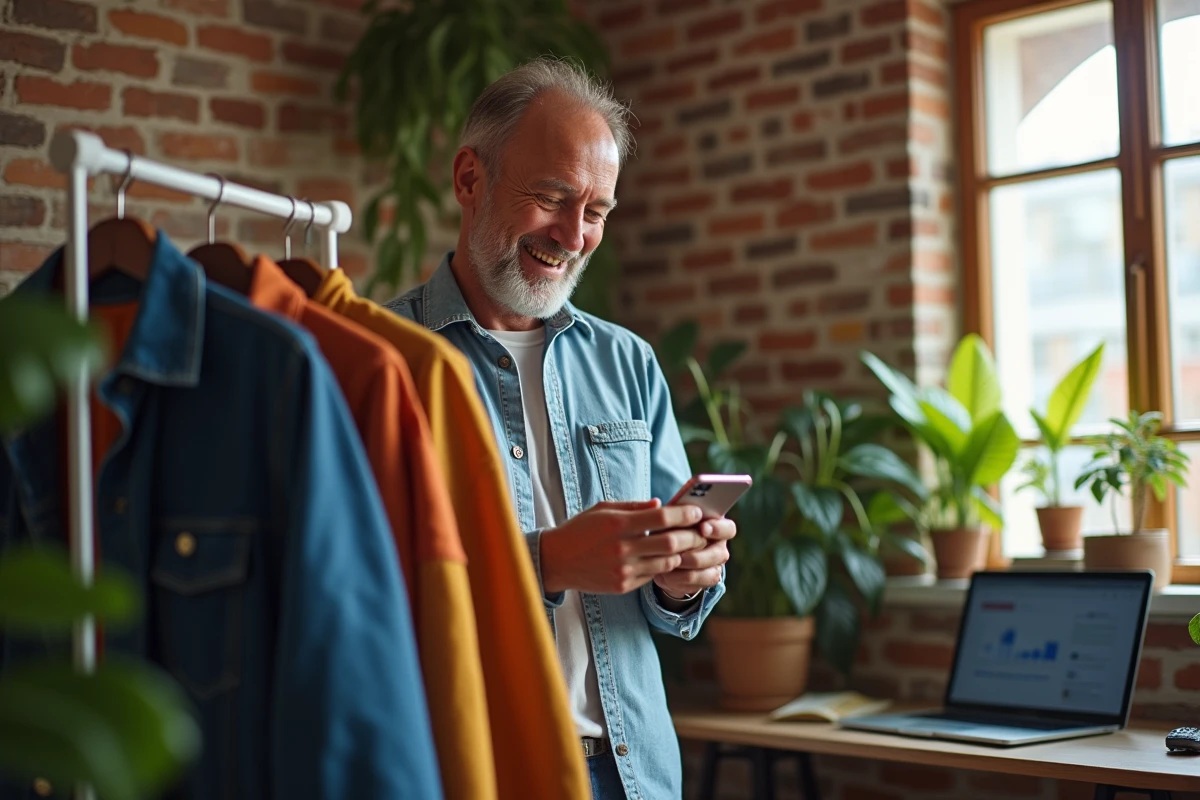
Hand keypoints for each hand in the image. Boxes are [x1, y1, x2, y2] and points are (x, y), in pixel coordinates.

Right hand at [540, 500, 706, 594]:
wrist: (556, 561)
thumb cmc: (581, 529)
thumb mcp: (604, 509)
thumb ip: (634, 507)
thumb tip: (661, 504)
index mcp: (618, 524)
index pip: (662, 518)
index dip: (684, 514)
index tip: (697, 511)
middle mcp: (622, 548)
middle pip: (671, 543)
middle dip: (692, 536)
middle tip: (703, 531)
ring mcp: (623, 570)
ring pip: (666, 563)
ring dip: (681, 554)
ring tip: (689, 545)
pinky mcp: (622, 586)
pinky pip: (652, 575)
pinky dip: (662, 566)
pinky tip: (666, 558)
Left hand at [653, 517, 736, 599]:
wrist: (667, 556)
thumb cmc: (671, 530)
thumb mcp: (671, 519)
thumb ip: (671, 513)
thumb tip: (656, 504)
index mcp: (716, 526)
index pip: (728, 528)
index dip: (717, 528)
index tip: (702, 528)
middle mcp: (720, 546)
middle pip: (719, 553)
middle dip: (698, 555)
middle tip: (680, 555)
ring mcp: (716, 564)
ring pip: (707, 569)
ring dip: (686, 568)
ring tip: (669, 564)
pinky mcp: (707, 579)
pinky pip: (697, 582)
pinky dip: (680, 579)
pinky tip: (666, 575)